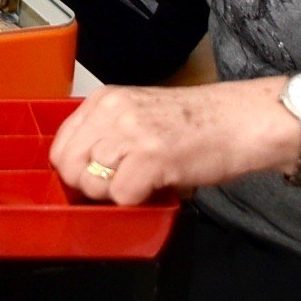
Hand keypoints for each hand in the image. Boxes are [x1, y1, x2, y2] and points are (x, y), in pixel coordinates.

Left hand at [46, 78, 300, 206]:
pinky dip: (137, 201)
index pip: (60, 144)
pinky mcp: (152, 157)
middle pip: (69, 166)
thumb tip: (84, 169)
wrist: (239, 121)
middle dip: (89, 186)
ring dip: (114, 194)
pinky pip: (122, 195)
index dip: (75, 170)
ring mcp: (130, 133)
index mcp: (105, 100)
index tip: (94, 179)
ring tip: (141, 184)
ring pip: (92, 182)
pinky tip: (156, 187)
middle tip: (119, 186)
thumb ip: (108, 133)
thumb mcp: (139, 115)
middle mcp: (112, 112)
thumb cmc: (196, 123)